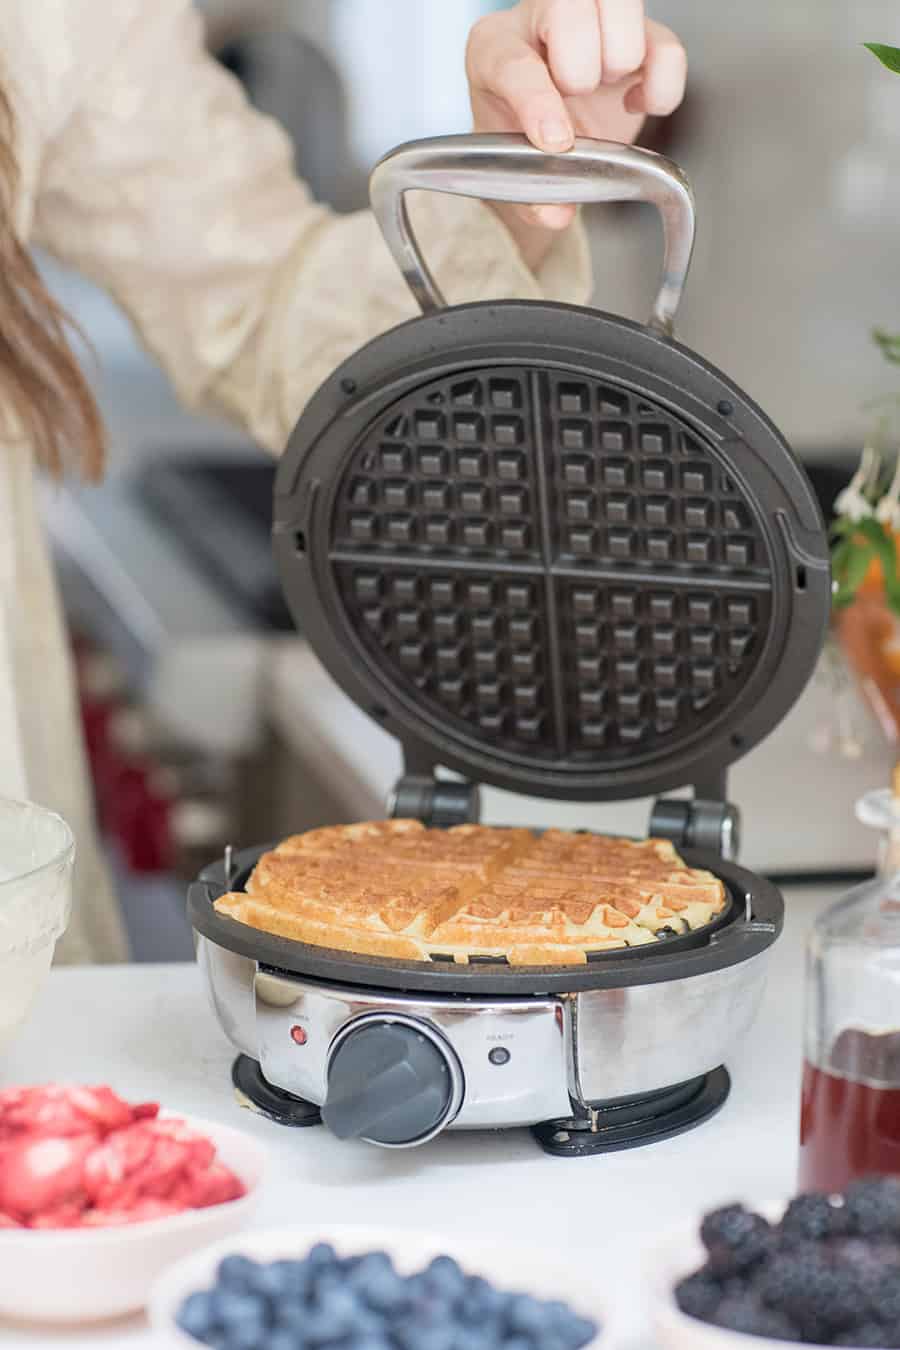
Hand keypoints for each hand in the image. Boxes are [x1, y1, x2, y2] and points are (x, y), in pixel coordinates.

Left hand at [466, 0, 685, 263]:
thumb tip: (556, 214)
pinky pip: (668, 47)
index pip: (514, 63)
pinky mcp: (640, 35)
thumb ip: (530, 197)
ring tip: (605, 90)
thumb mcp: (513, 173)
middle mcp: (541, 19)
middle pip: (570, 4)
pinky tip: (637, 101)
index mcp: (494, 49)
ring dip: (621, 60)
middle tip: (580, 97)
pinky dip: (662, 83)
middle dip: (582, 63)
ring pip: (622, 4)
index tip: (556, 141)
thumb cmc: (522, 143)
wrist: (550, 138)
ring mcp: (594, 20)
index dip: (537, 102)